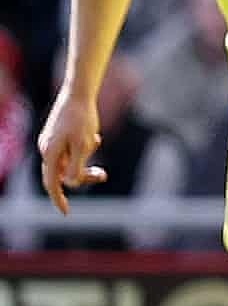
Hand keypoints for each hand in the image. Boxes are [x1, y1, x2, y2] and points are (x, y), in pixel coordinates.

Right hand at [35, 84, 103, 211]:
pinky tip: (93, 135)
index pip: (51, 183)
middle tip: (102, 174)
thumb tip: (70, 183)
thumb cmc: (82, 118)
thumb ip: (76, 165)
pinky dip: (84, 148)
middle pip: (62, 173)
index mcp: (50, 153)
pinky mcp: (58, 136)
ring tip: (96, 141)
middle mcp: (47, 149)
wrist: (79, 92)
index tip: (66, 213)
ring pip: (69, 161)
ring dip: (85, 159)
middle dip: (82, 176)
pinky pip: (72, 150)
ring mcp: (51, 142)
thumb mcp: (83, 144)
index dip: (58, 198)